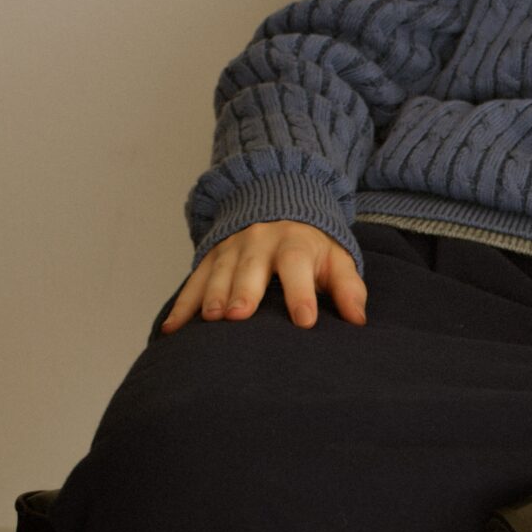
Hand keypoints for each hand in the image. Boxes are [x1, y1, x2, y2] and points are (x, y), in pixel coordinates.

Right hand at [160, 219, 368, 332]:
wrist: (277, 202)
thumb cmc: (312, 246)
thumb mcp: (336, 259)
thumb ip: (349, 288)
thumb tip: (359, 320)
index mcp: (294, 243)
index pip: (296, 265)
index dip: (301, 292)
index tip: (305, 321)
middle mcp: (259, 242)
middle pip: (250, 267)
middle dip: (243, 291)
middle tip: (238, 316)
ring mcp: (231, 249)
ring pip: (219, 272)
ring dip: (212, 295)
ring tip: (210, 319)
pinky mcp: (210, 257)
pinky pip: (194, 282)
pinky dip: (182, 305)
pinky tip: (173, 330)